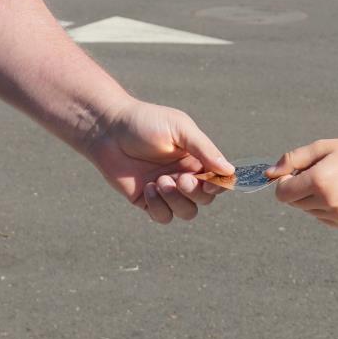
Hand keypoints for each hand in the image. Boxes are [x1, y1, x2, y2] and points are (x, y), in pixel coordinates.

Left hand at [83, 97, 231, 224]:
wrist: (107, 129)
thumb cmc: (144, 122)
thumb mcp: (179, 129)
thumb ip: (204, 149)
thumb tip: (230, 171)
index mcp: (196, 158)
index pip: (218, 180)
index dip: (218, 186)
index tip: (208, 182)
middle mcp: (184, 176)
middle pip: (204, 199)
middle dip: (194, 193)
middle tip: (179, 180)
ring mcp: (166, 190)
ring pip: (186, 212)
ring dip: (176, 200)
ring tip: (158, 182)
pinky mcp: (147, 200)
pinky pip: (163, 216)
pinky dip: (159, 207)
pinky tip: (147, 188)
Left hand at [270, 139, 337, 228]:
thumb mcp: (323, 147)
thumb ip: (293, 159)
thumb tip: (269, 174)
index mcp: (319, 181)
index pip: (282, 193)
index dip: (285, 181)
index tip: (297, 171)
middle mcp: (327, 202)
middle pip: (293, 202)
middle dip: (298, 188)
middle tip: (319, 172)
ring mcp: (337, 216)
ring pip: (307, 211)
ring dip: (312, 198)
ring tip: (334, 181)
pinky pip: (321, 218)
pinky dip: (324, 207)